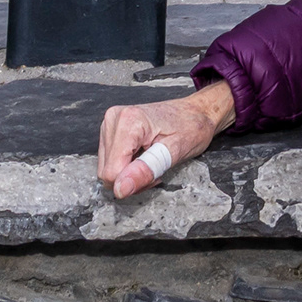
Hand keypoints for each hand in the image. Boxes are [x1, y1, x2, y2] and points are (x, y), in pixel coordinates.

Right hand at [98, 80, 237, 198]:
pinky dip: (126, 167)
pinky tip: (143, 158)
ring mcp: (110, 124)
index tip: (155, 173)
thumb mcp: (175, 151)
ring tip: (151, 162)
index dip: (133, 182)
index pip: (112, 171)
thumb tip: (121, 189)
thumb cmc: (190, 127)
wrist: (195, 112)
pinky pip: (109, 161)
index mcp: (129, 121)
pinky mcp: (110, 130)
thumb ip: (146, 170)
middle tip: (156, 168)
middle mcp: (114, 119)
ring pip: (107, 169)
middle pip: (107, 172)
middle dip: (130, 179)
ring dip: (128, 174)